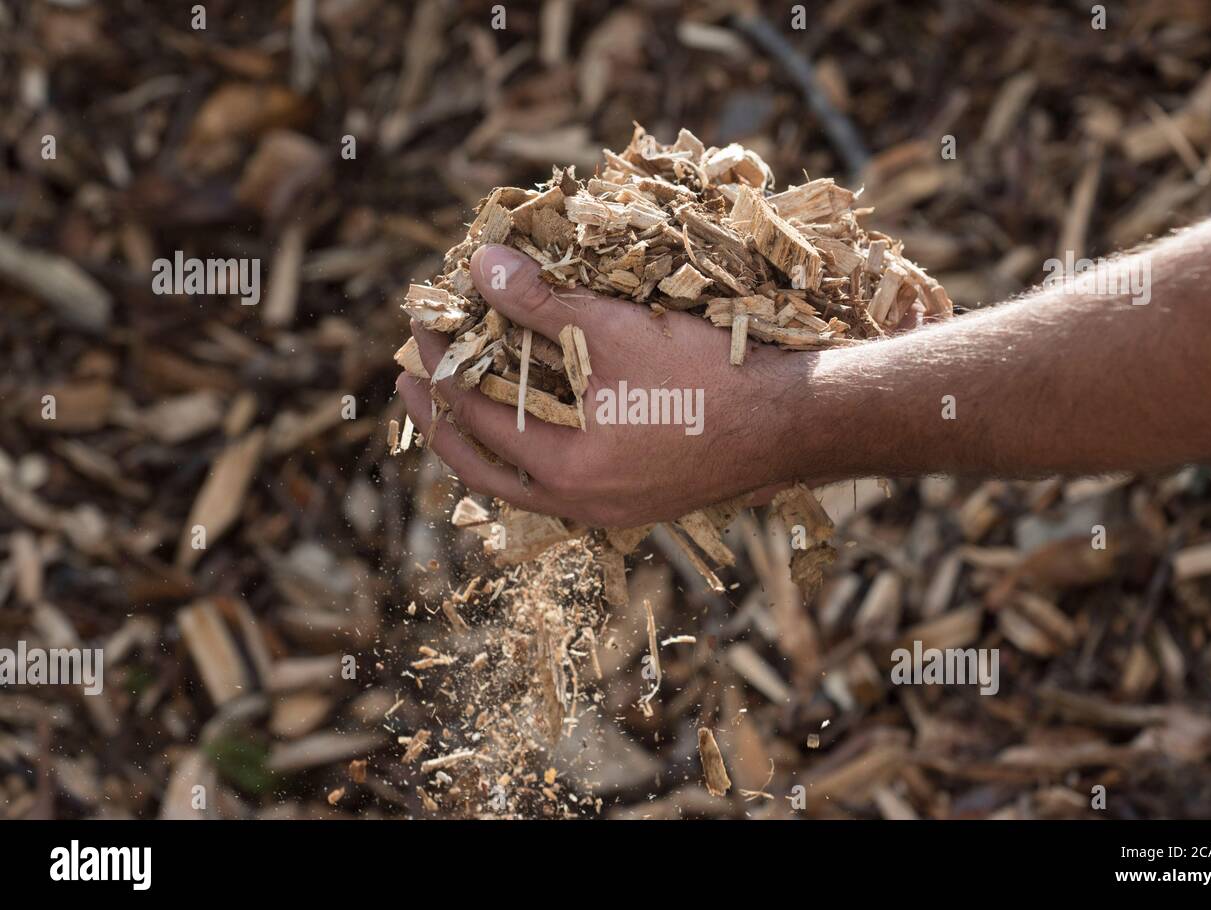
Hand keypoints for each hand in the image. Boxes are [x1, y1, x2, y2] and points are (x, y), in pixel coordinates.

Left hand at [396, 244, 812, 526]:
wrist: (795, 424)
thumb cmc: (708, 378)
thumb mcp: (618, 331)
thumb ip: (543, 301)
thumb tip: (482, 265)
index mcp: (566, 471)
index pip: (474, 415)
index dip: (440, 365)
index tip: (420, 327)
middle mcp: (581, 505)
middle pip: (483, 471)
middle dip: (441, 420)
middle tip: (409, 384)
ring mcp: (613, 511)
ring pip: (522, 484)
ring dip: (486, 441)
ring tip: (464, 402)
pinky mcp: (641, 502)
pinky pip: (562, 485)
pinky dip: (533, 452)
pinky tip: (539, 422)